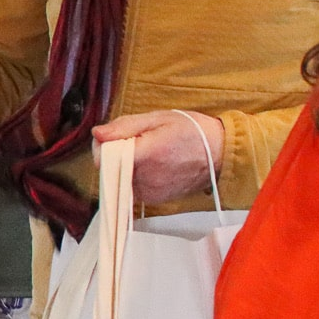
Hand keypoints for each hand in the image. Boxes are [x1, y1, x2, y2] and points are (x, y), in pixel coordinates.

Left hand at [91, 111, 224, 204]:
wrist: (220, 154)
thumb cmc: (191, 131)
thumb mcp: (157, 118)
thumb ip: (124, 127)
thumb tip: (98, 134)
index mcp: (146, 155)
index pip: (103, 160)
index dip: (102, 147)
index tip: (113, 137)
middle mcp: (146, 178)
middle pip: (108, 170)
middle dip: (113, 154)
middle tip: (134, 141)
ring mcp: (150, 193)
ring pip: (119, 180)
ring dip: (123, 167)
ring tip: (145, 152)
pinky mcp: (154, 200)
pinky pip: (132, 189)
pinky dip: (134, 177)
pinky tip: (150, 165)